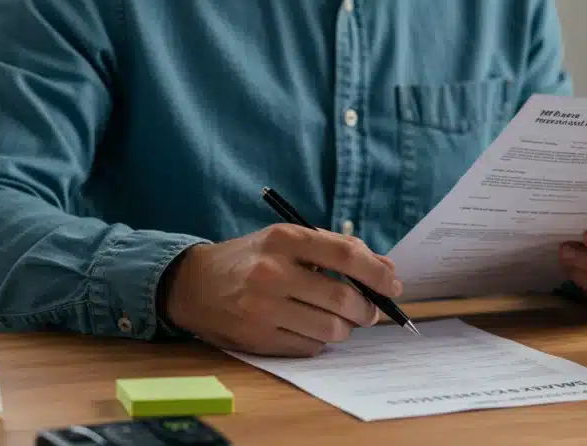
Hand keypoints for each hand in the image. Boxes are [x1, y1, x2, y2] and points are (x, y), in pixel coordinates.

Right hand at [162, 224, 401, 356]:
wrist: (193, 284)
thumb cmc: (252, 258)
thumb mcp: (288, 240)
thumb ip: (336, 250)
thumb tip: (386, 270)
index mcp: (284, 240)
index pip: (345, 255)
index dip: (377, 273)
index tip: (394, 286)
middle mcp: (272, 272)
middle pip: (342, 299)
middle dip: (367, 310)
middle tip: (370, 312)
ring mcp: (262, 308)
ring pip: (330, 329)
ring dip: (344, 328)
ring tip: (339, 320)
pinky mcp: (256, 338)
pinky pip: (309, 347)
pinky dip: (319, 340)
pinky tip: (309, 328)